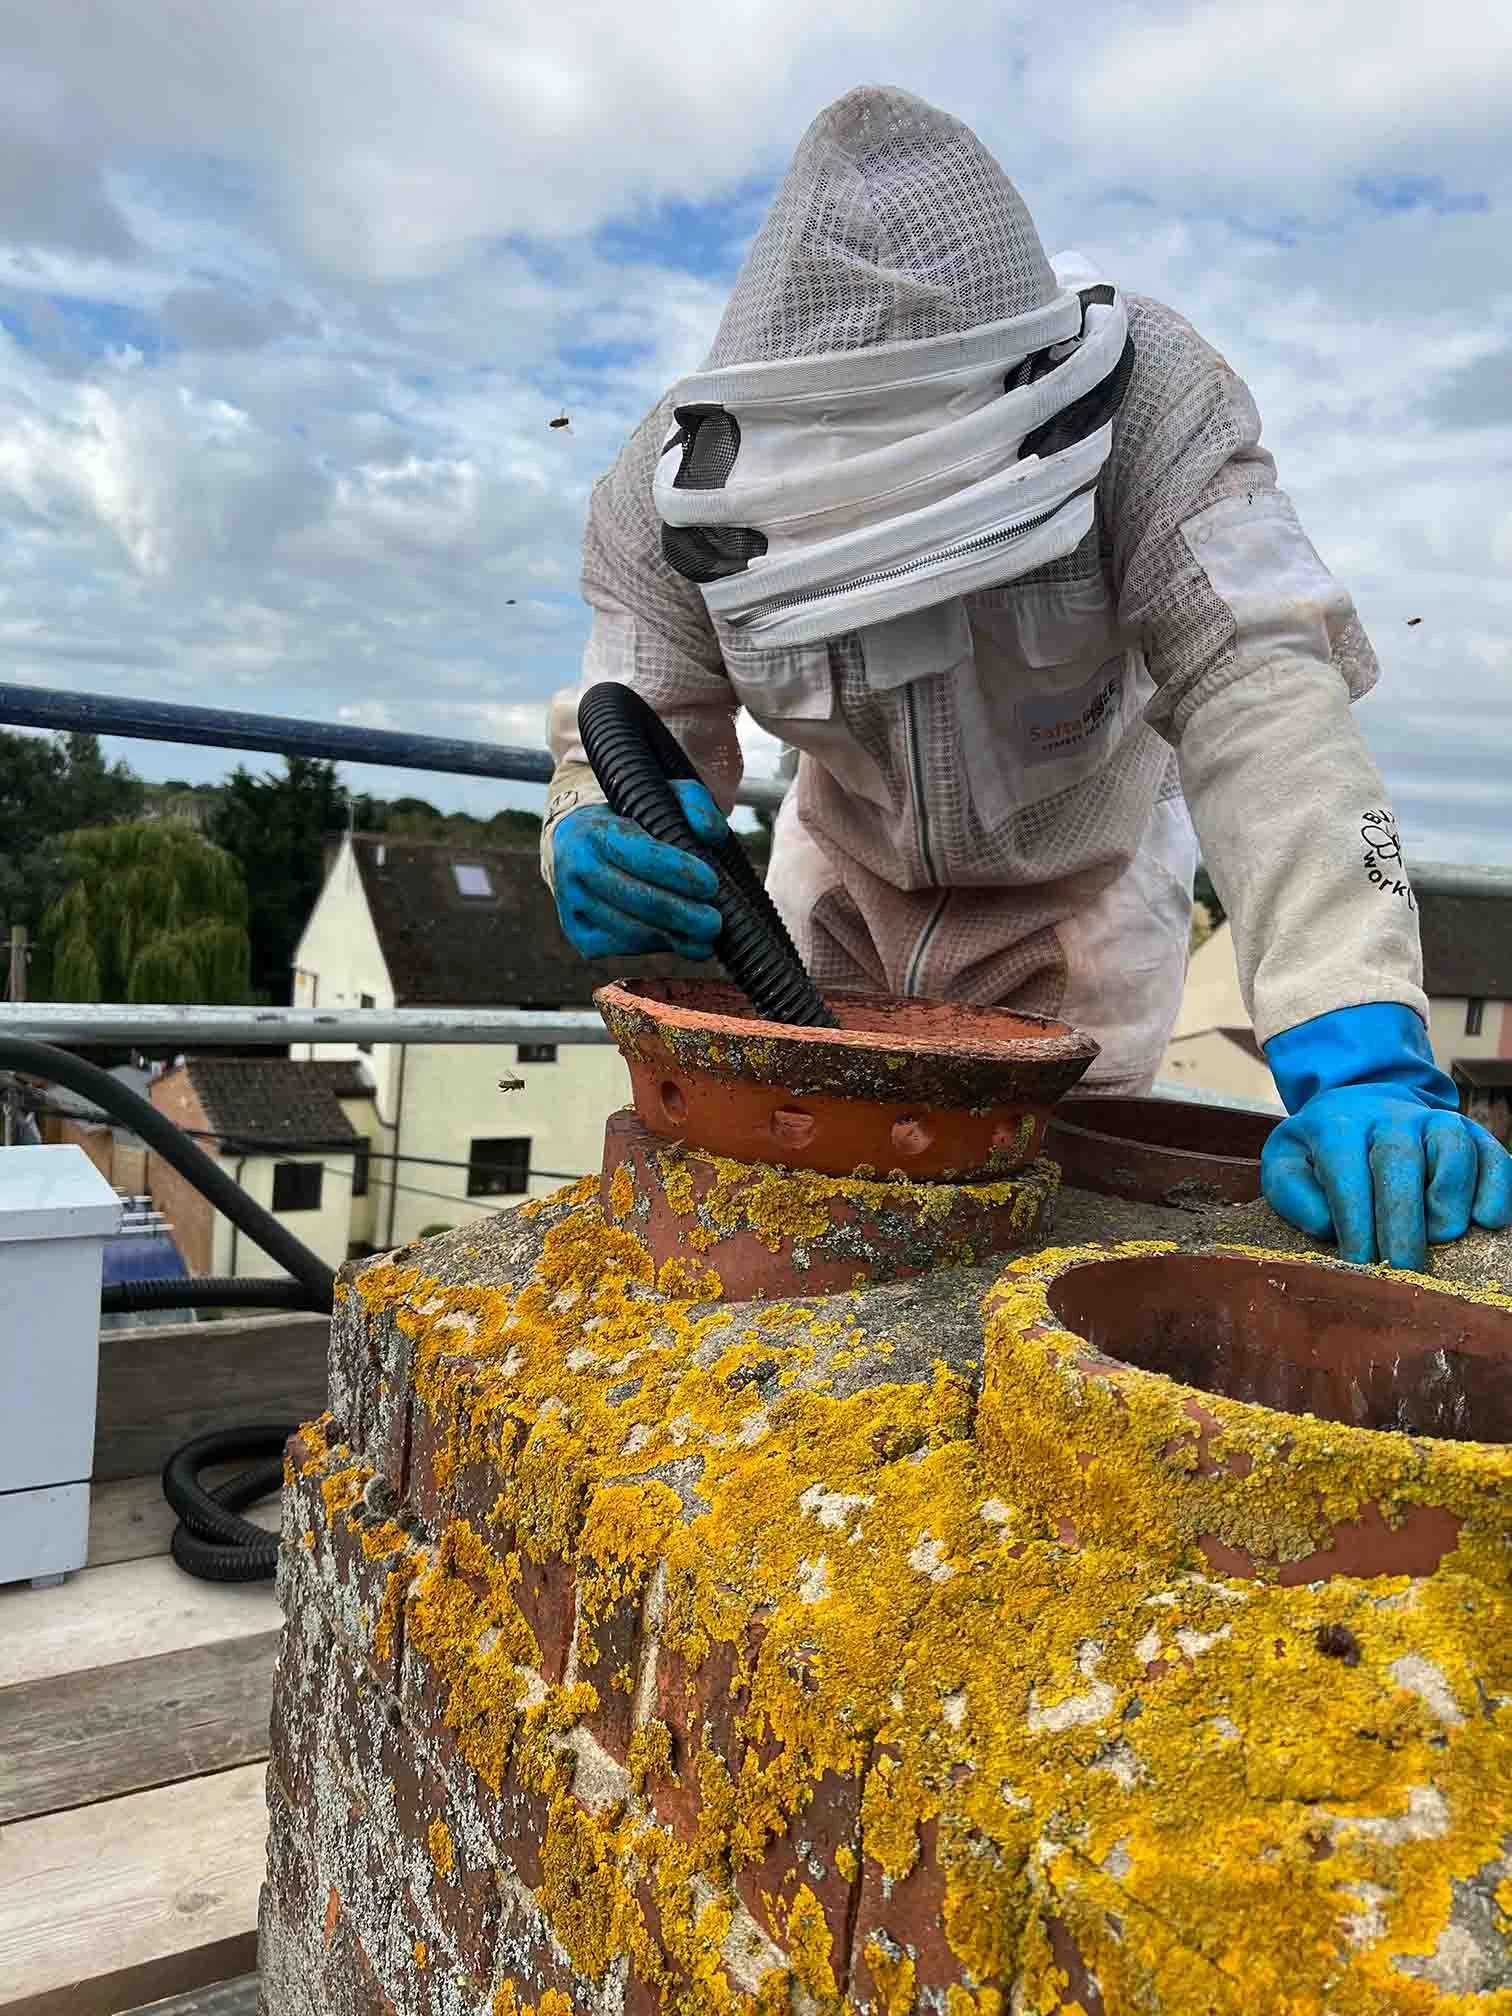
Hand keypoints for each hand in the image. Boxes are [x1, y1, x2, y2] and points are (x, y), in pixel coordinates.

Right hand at [551, 779, 727, 960]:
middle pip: (637, 899)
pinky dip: (653, 946)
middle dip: (681, 914)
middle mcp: (576, 868)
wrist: (578, 843)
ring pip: (629, 930)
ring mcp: (572, 904)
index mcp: (593, 831)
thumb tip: (714, 835)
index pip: (639, 855)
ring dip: (672, 937)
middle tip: (715, 923)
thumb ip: (695, 804)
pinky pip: (619, 945)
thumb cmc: (630, 821)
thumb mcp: (662, 798)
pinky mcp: (577, 933)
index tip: (711, 884)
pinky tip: (677, 940)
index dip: (677, 872)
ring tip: (704, 939)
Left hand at [1262, 1003, 1511, 1269]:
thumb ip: (1292, 1192)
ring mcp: (1435, 1121)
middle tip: (1404, 1268)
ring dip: (1451, 1197)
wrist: (1360, 1105)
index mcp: (1338, 1124)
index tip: (1360, 1263)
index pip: (1347, 1172)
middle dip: (1403, 1220)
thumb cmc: (1320, 1150)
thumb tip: (1326, 1225)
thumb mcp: (1287, 1163)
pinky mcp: (1472, 1133)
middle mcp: (1390, 1117)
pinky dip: (1497, 1187)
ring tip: (1443, 1238)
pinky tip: (1487, 1220)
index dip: (1355, 1220)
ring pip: (1452, 1148)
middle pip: (1400, 1161)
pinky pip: (1492, 1154)